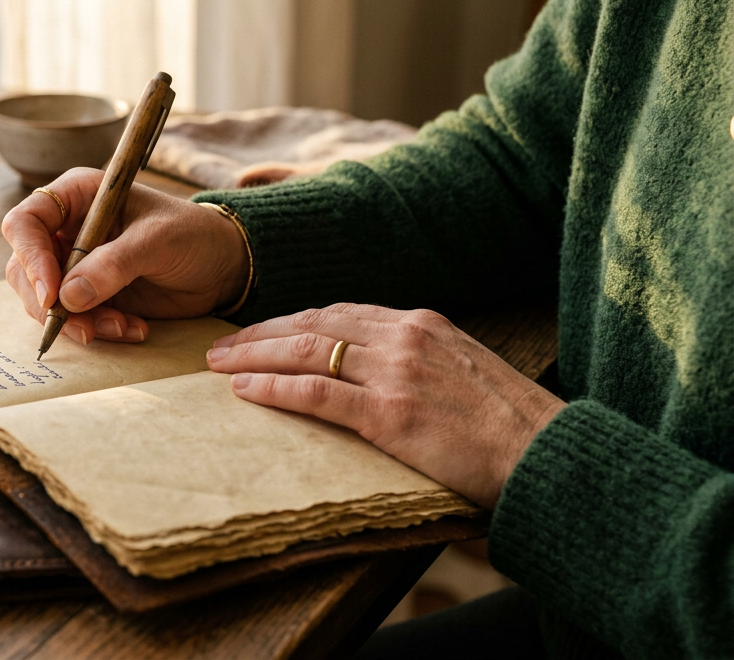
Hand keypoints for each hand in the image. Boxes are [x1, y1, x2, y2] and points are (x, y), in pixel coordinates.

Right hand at [1, 168, 248, 345]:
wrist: (222, 267)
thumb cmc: (193, 235)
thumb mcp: (158, 242)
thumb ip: (114, 265)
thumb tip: (68, 296)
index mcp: (77, 196)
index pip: (26, 223)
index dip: (30, 258)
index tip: (51, 294)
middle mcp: (67, 229)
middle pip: (24, 268)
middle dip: (50, 303)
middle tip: (84, 327)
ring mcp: (74, 264)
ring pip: (44, 300)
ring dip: (77, 322)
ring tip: (121, 328)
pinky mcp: (88, 295)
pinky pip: (72, 319)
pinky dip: (96, 330)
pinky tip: (132, 330)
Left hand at [205, 303, 563, 507]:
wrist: (548, 455)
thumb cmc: (510, 426)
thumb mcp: (462, 371)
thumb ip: (419, 362)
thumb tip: (376, 376)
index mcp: (422, 323)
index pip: (338, 312)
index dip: (290, 321)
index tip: (259, 332)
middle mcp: (404, 337)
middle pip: (311, 324)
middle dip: (259, 334)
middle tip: (220, 345)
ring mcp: (396, 373)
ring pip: (304, 353)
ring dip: (252, 357)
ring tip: (217, 365)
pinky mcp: (391, 414)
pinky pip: (315, 394)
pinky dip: (274, 389)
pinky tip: (245, 391)